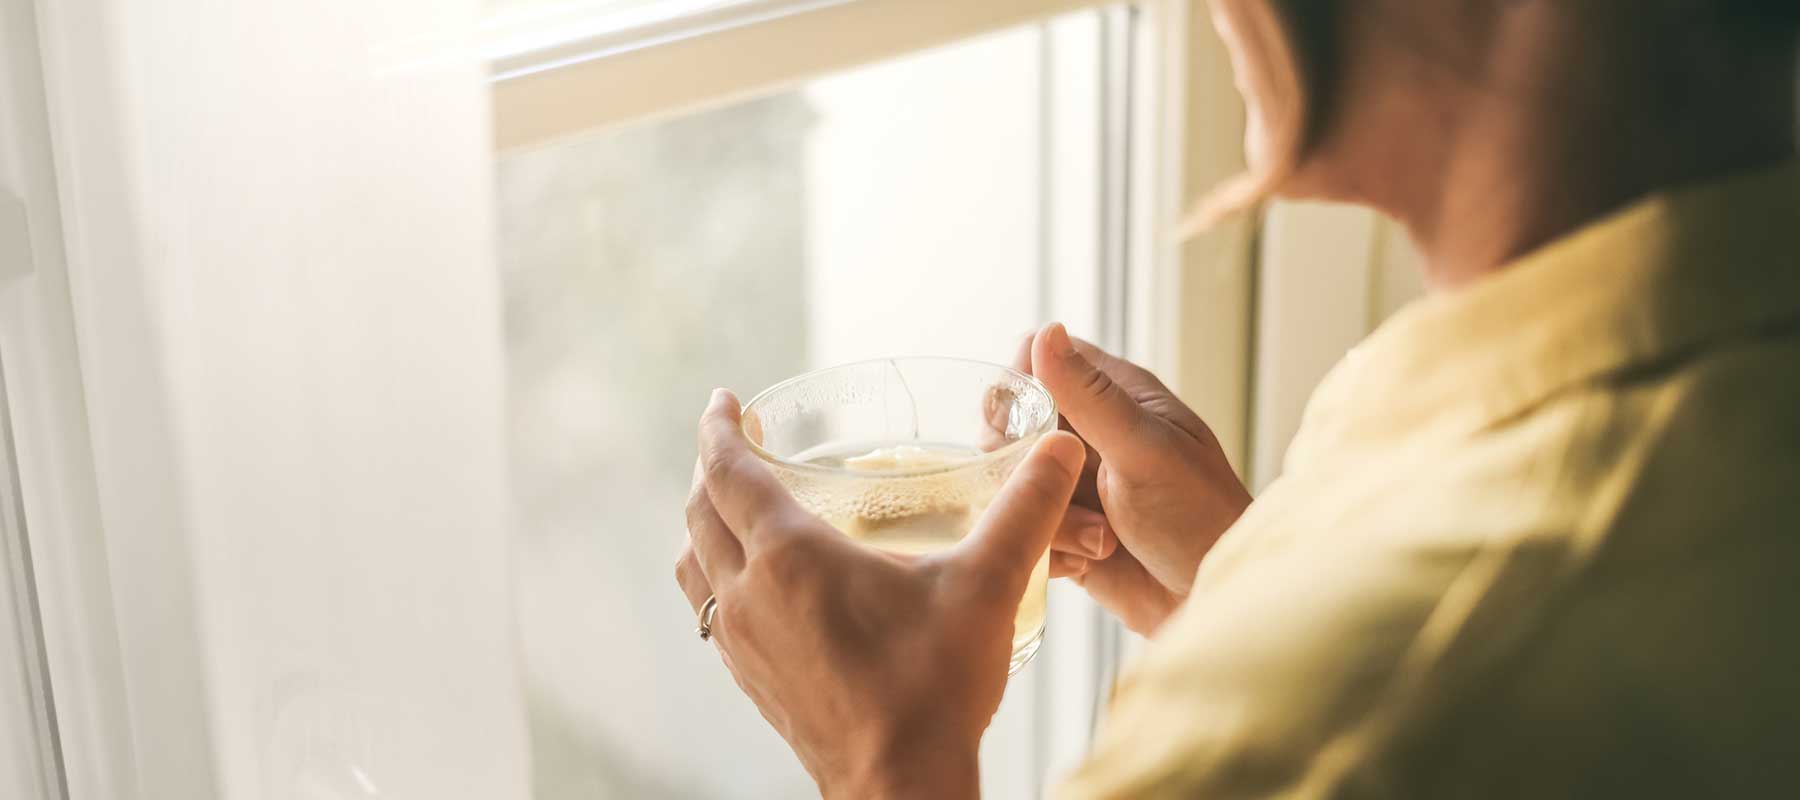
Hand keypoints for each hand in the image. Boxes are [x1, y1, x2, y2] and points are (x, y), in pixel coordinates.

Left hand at [674, 390, 1086, 798]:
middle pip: (699, 512)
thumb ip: (1025, 511)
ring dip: (702, 524)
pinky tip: (753, 584)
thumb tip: (1062, 449)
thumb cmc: (935, 688)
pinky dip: (714, 576)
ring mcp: (743, 643)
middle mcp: (750, 594)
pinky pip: (710, 611)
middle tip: (729, 441)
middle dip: (708, 468)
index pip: (727, 473)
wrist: (901, 786)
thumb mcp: (987, 587)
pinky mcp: (751, 680)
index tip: (721, 400)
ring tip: (728, 505)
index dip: (717, 429)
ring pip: (694, 565)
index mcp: (790, 557)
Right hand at [1011, 323, 1252, 634]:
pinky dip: (1048, 549)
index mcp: (1115, 398)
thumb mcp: (1145, 450)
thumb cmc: (1199, 518)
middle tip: (1059, 488)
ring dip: (1047, 515)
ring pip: (1013, 482)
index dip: (1020, 388)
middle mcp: (1090, 436)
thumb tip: (1046, 332)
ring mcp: (1075, 485)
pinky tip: (1088, 562)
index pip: (1038, 361)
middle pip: (1012, 424)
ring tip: (1098, 538)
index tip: (1027, 425)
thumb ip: (1091, 396)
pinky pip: (1023, 529)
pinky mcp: (1065, 533)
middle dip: (1024, 462)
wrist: (1214, 604)